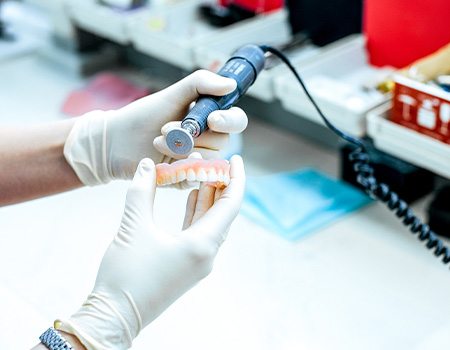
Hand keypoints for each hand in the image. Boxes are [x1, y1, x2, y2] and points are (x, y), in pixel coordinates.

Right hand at [56, 156, 244, 348]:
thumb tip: (147, 164)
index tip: (236, 159)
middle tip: (213, 161)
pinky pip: (199, 232)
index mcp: (202, 245)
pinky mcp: (186, 265)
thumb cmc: (125, 275)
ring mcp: (198, 262)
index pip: (231, 204)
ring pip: (211, 222)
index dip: (236, 179)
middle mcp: (207, 254)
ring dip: (207, 198)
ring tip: (203, 172)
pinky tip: (191, 197)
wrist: (114, 316)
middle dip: (220, 185)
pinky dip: (196, 213)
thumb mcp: (133, 227)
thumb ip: (142, 191)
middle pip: (223, 212)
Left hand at [64, 70, 247, 185]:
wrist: (115, 141)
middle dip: (196, 135)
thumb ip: (200, 84)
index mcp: (208, 118)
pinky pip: (196, 177)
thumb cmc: (143, 116)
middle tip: (167, 128)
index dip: (229, 120)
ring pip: (209, 160)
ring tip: (158, 142)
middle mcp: (207, 140)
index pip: (235, 120)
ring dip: (182, 151)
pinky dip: (181, 168)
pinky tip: (164, 162)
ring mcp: (197, 160)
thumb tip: (230, 84)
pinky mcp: (186, 177)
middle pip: (223, 141)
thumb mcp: (171, 95)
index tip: (213, 118)